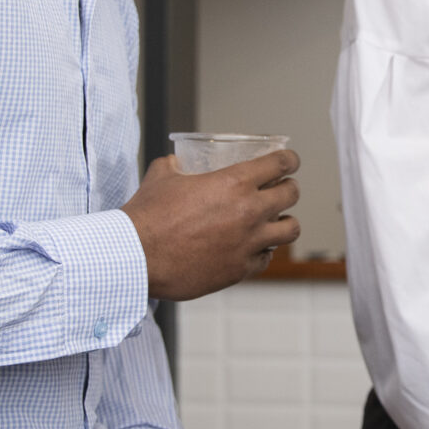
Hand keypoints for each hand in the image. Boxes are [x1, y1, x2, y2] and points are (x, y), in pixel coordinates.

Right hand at [120, 150, 300, 300]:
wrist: (137, 257)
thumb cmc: (147, 216)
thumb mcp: (162, 175)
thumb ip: (178, 165)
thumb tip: (179, 163)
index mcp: (234, 182)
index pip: (281, 163)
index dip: (290, 159)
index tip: (290, 161)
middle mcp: (249, 211)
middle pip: (292, 194)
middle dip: (289, 188)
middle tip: (282, 189)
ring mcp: (248, 242)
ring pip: (290, 229)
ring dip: (285, 222)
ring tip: (275, 222)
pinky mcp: (239, 269)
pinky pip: (266, 258)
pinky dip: (263, 251)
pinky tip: (253, 248)